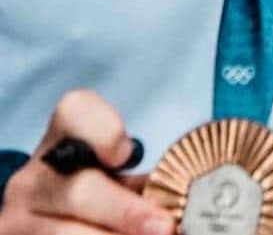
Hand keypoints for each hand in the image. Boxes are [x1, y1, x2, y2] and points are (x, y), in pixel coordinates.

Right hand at [0, 88, 168, 234]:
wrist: (48, 219)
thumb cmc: (98, 189)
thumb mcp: (116, 177)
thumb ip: (145, 179)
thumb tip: (193, 193)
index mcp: (61, 139)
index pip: (76, 112)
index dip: (103, 130)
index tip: (125, 154)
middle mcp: (32, 178)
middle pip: (80, 189)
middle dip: (126, 212)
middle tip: (163, 226)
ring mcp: (19, 219)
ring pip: (66, 233)